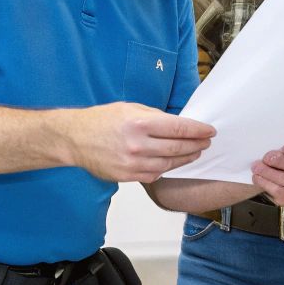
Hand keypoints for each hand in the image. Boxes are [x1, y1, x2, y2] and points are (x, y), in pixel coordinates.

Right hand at [66, 103, 214, 182]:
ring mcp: (132, 163)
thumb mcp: (129, 108)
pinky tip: (173, 163)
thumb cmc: (101, 121)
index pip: (178, 128)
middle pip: (177, 148)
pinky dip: (167, 168)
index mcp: (139, 123)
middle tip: (206, 142)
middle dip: (196, 145)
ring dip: (185, 159)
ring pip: (169, 164)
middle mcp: (137, 144)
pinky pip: (155, 174)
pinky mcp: (127, 176)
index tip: (209, 131)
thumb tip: (178, 124)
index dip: (197, 130)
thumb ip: (155, 116)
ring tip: (194, 153)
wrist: (75, 139)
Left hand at [251, 139, 283, 205]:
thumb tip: (267, 145)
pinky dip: (266, 183)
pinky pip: (280, 191)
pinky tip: (258, 177)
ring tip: (257, 167)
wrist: (271, 175)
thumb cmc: (278, 157)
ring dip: (270, 173)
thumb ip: (280, 144)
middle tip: (267, 158)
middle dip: (281, 162)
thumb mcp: (281, 147)